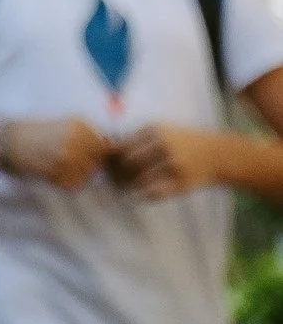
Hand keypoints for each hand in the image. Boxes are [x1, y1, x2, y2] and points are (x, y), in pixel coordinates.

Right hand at [0, 115, 113, 189]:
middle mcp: (76, 140)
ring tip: (59, 166)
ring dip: (79, 175)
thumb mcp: (65, 124)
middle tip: (67, 161)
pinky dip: (68, 183)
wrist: (10, 141)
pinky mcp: (59, 174)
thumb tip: (110, 151)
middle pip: (97, 161)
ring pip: (88, 175)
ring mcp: (68, 158)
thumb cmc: (38, 132)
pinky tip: (54, 173)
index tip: (84, 154)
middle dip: (88, 165)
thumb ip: (87, 135)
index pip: (104, 146)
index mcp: (79, 124)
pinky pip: (75, 185)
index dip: (96, 153)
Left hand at [107, 121, 227, 198]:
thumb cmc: (183, 141)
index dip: (112, 158)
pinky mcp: (181, 184)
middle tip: (111, 181)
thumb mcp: (162, 129)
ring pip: (140, 180)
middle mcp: (162, 146)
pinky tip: (140, 194)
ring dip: (128, 187)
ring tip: (122, 190)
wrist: (215, 154)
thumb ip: (139, 136)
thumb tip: (111, 147)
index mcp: (154, 130)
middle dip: (117, 173)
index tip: (107, 165)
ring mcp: (172, 165)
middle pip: (129, 163)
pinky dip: (144, 195)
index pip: (123, 146)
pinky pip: (155, 193)